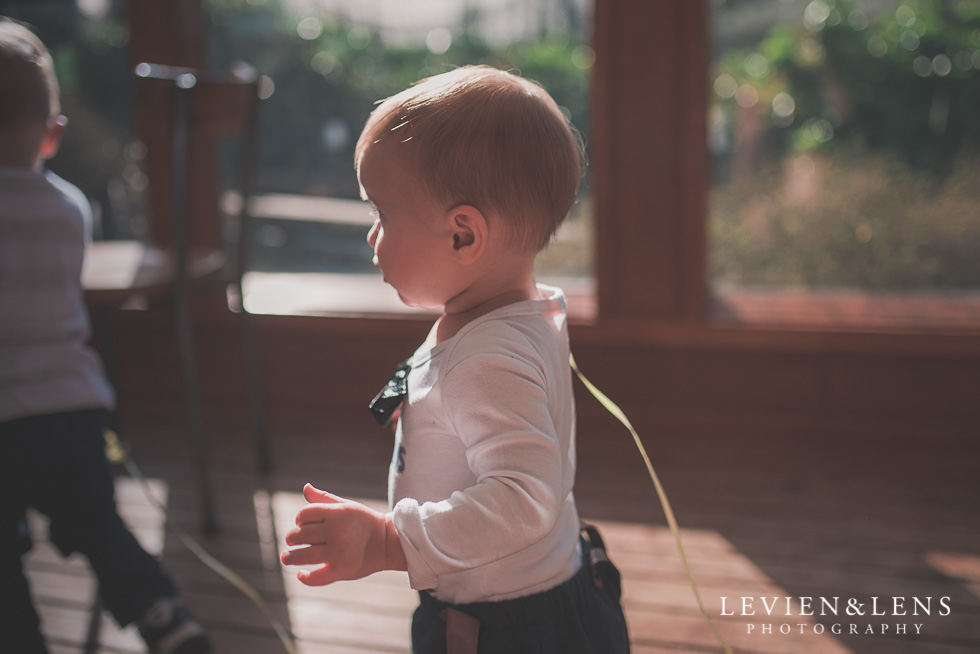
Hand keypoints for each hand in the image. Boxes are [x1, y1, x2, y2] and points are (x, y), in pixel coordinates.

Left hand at [279, 484, 405, 584]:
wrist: (387, 542)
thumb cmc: (363, 522)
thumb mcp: (346, 506)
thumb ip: (324, 498)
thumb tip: (305, 487)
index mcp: (337, 514)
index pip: (305, 514)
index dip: (299, 519)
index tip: (301, 524)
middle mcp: (336, 532)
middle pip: (300, 534)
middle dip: (292, 538)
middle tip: (291, 541)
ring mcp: (338, 552)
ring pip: (303, 555)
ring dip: (290, 557)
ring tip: (287, 558)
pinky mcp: (341, 570)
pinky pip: (317, 577)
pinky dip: (305, 577)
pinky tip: (301, 574)